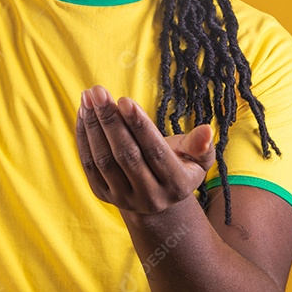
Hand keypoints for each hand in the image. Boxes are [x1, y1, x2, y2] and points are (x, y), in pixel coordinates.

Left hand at [75, 85, 215, 215]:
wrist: (156, 199)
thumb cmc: (178, 165)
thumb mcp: (196, 158)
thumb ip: (200, 145)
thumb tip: (207, 130)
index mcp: (177, 185)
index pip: (155, 151)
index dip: (139, 126)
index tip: (124, 99)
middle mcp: (150, 196)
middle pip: (126, 155)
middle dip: (110, 120)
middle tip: (98, 91)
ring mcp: (124, 198)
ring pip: (104, 160)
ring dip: (94, 126)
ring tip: (88, 97)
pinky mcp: (103, 195)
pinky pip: (89, 164)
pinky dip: (85, 137)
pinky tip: (84, 113)